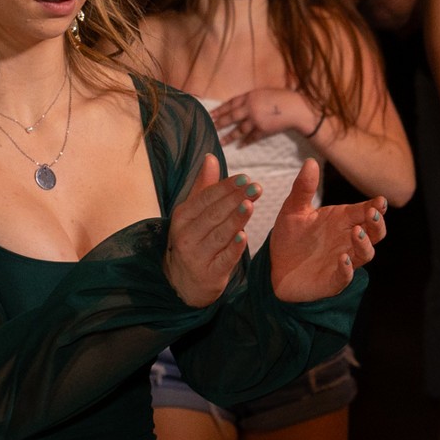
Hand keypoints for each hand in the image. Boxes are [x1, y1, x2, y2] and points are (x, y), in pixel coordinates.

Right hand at [165, 154, 256, 307]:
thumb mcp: (193, 214)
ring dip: (235, 220)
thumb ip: (204, 187)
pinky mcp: (209, 274)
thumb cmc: (194, 240)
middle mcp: (186, 235)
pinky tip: (244, 237)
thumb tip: (211, 157)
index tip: (246, 178)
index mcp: (182, 216)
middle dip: (235, 199)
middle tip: (256, 188)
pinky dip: (233, 248)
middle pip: (213, 214)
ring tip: (250, 206)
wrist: (183, 282)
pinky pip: (223, 259)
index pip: (206, 198)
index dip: (226, 187)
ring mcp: (196, 256)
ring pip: (218, 235)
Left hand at [213, 87, 321, 144]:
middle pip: (231, 117)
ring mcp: (256, 120)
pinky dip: (246, 142)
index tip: (211, 114)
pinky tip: (240, 146)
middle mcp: (250, 108)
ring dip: (229, 136)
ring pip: (239, 129)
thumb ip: (252, 98)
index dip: (220, 109)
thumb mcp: (265, 92)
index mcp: (250, 96)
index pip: (231, 103)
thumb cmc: (283, 97)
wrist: (296, 108)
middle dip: (220, 123)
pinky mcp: (263, 130)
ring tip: (221, 141)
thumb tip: (242, 103)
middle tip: (211, 127)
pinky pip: (252, 137)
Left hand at [265, 157, 385, 301]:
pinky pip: (345, 276)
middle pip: (375, 232)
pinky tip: (342, 259)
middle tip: (373, 213)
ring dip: (365, 244)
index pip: (365, 211)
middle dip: (378, 224)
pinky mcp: (333, 280)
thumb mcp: (293, 209)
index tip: (379, 200)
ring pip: (366, 254)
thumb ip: (303, 188)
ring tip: (357, 233)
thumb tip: (310, 161)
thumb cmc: (289, 237)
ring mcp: (343, 261)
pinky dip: (347, 269)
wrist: (274, 267)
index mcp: (342, 221)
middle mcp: (347, 240)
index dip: (375, 207)